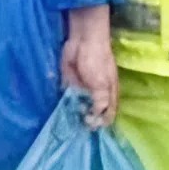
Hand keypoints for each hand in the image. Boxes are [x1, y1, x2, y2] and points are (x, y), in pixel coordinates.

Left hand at [61, 5, 117, 126]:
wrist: (82, 40)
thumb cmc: (97, 60)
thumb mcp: (102, 84)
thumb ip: (101, 102)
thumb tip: (97, 118)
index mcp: (109, 94)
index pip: (108, 113)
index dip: (102, 122)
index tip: (92, 129)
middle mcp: (96, 93)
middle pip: (93, 112)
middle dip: (87, 121)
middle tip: (78, 128)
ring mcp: (82, 89)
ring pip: (79, 106)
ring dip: (75, 115)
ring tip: (68, 124)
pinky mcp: (70, 83)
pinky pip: (67, 97)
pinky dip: (64, 105)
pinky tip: (60, 112)